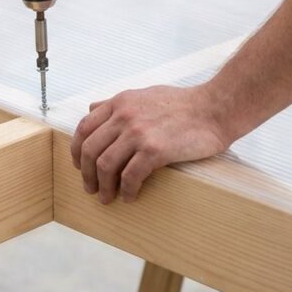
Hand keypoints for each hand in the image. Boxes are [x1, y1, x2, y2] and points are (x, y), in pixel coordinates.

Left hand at [72, 85, 234, 203]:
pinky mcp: (155, 150)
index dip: (77, 150)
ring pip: (105, 165)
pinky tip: (129, 196)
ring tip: (107, 198)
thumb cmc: (183, 103)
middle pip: (90, 149)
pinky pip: (130, 176)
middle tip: (90, 188)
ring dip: (103, 187)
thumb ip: (117, 103)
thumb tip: (93, 107)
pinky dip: (126, 190)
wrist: (215, 108)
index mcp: (120, 102)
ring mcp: (138, 133)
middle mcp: (124, 116)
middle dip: (86, 173)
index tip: (80, 165)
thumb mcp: (144, 94)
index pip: (84, 127)